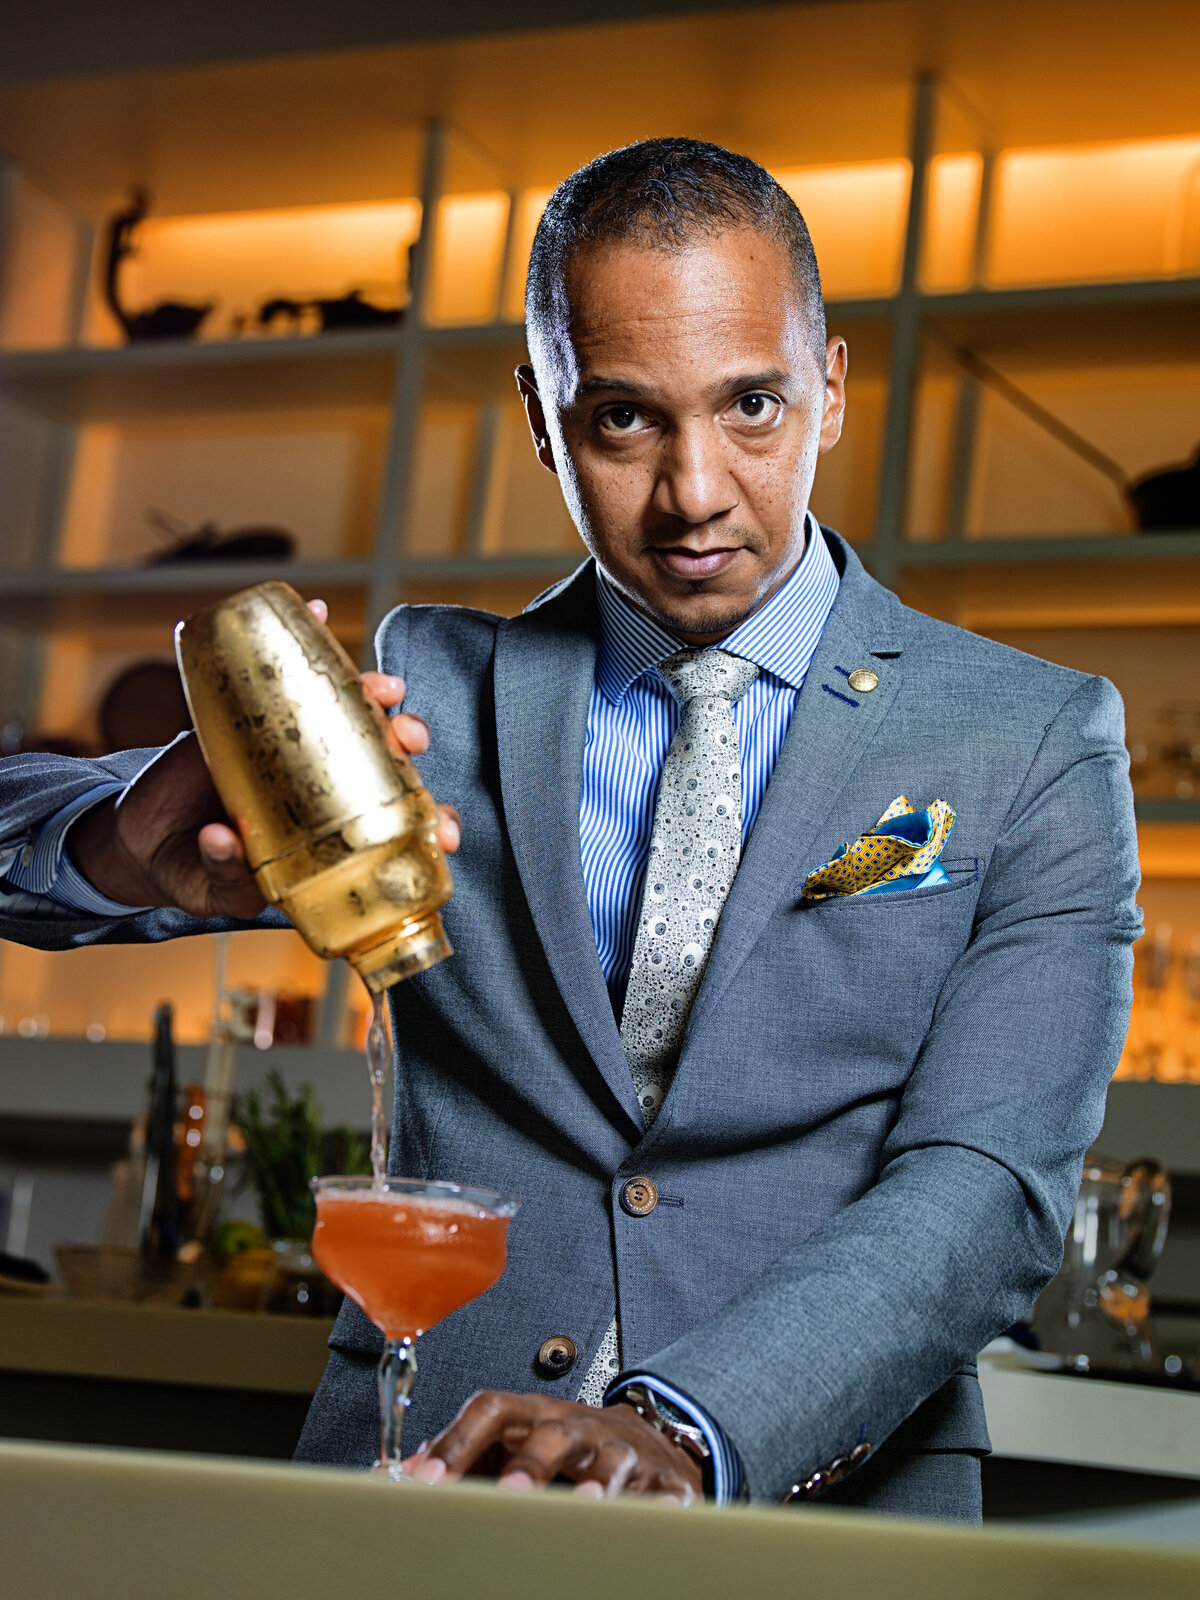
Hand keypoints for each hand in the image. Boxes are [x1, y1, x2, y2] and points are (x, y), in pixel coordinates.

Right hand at [68, 599, 461, 915]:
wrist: (147, 839)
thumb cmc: (198, 870)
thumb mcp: (215, 886)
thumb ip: (225, 874)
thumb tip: (222, 839)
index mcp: (335, 832)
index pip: (397, 825)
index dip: (428, 823)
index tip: (446, 833)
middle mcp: (325, 784)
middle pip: (383, 757)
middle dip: (407, 742)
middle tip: (410, 737)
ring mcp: (293, 743)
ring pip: (346, 711)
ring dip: (371, 691)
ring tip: (381, 686)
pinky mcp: (254, 714)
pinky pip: (283, 673)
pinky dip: (305, 634)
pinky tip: (317, 612)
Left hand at [405, 1392, 702, 1503]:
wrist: (648, 1439)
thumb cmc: (569, 1446)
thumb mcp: (516, 1442)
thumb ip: (464, 1455)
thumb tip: (404, 1473)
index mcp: (533, 1417)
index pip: (491, 1410)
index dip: (458, 1441)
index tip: (427, 1481)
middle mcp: (576, 1428)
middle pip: (552, 1434)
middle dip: (529, 1463)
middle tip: (506, 1493)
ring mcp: (620, 1453)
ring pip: (610, 1462)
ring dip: (595, 1483)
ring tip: (582, 1503)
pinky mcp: (660, 1481)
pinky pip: (661, 1492)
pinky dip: (656, 1504)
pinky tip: (646, 1515)